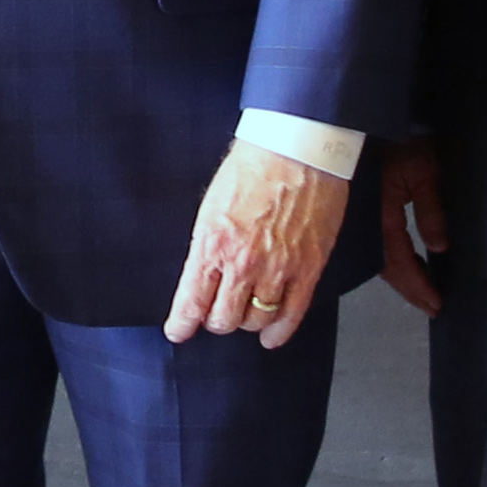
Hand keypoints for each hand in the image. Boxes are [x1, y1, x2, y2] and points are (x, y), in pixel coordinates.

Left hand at [165, 143, 345, 348]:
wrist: (296, 149)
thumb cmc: (251, 167)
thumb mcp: (210, 205)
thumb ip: (206, 245)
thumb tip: (200, 277)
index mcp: (212, 244)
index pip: (191, 300)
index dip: (182, 324)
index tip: (177, 332)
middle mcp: (242, 263)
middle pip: (223, 319)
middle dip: (216, 320)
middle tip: (216, 313)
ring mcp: (277, 269)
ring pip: (255, 320)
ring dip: (247, 322)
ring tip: (245, 314)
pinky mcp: (308, 269)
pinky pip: (292, 315)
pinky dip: (279, 332)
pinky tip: (271, 337)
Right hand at [378, 140, 447, 314]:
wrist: (362, 121)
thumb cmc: (398, 143)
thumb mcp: (423, 172)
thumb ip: (430, 211)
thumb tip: (439, 248)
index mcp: (383, 218)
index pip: (401, 263)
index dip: (418, 286)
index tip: (436, 305)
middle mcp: (368, 223)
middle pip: (387, 267)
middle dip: (410, 288)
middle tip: (431, 305)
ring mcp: (362, 217)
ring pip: (380, 257)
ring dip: (400, 276)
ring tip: (420, 289)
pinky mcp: (361, 209)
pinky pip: (376, 243)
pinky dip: (391, 258)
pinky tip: (403, 261)